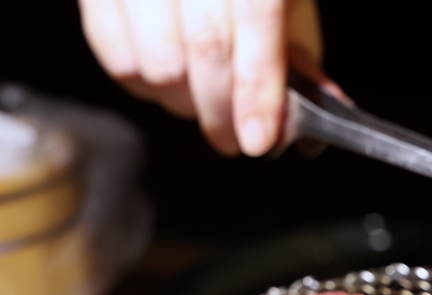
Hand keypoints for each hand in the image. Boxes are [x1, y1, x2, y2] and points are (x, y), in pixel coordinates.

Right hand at [78, 0, 339, 155]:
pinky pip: (115, 56)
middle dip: (222, 113)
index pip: (256, 20)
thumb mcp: (288, 4)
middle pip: (206, 46)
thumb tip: (312, 122)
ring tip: (199, 103)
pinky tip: (165, 79)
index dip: (257, 89)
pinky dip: (144, 86)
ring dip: (182, 103)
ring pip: (156, 62)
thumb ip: (298, 57)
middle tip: (231, 140)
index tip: (258, 140)